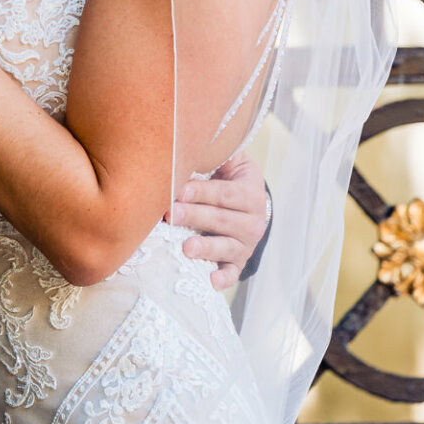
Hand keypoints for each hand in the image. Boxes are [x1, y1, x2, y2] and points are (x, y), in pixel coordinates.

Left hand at [172, 150, 268, 290]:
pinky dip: (223, 278)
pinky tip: (211, 282)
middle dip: (194, 216)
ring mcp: (246, 244)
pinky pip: (233, 272)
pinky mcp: (239, 262)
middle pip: (222, 219)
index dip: (202, 192)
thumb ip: (215, 154)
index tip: (178, 190)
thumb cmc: (228, 179)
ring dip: (206, 247)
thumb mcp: (230, 163)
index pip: (225, 193)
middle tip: (169, 215)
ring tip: (186, 248)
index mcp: (250, 193)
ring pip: (227, 246)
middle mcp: (253, 220)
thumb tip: (187, 141)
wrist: (250, 205)